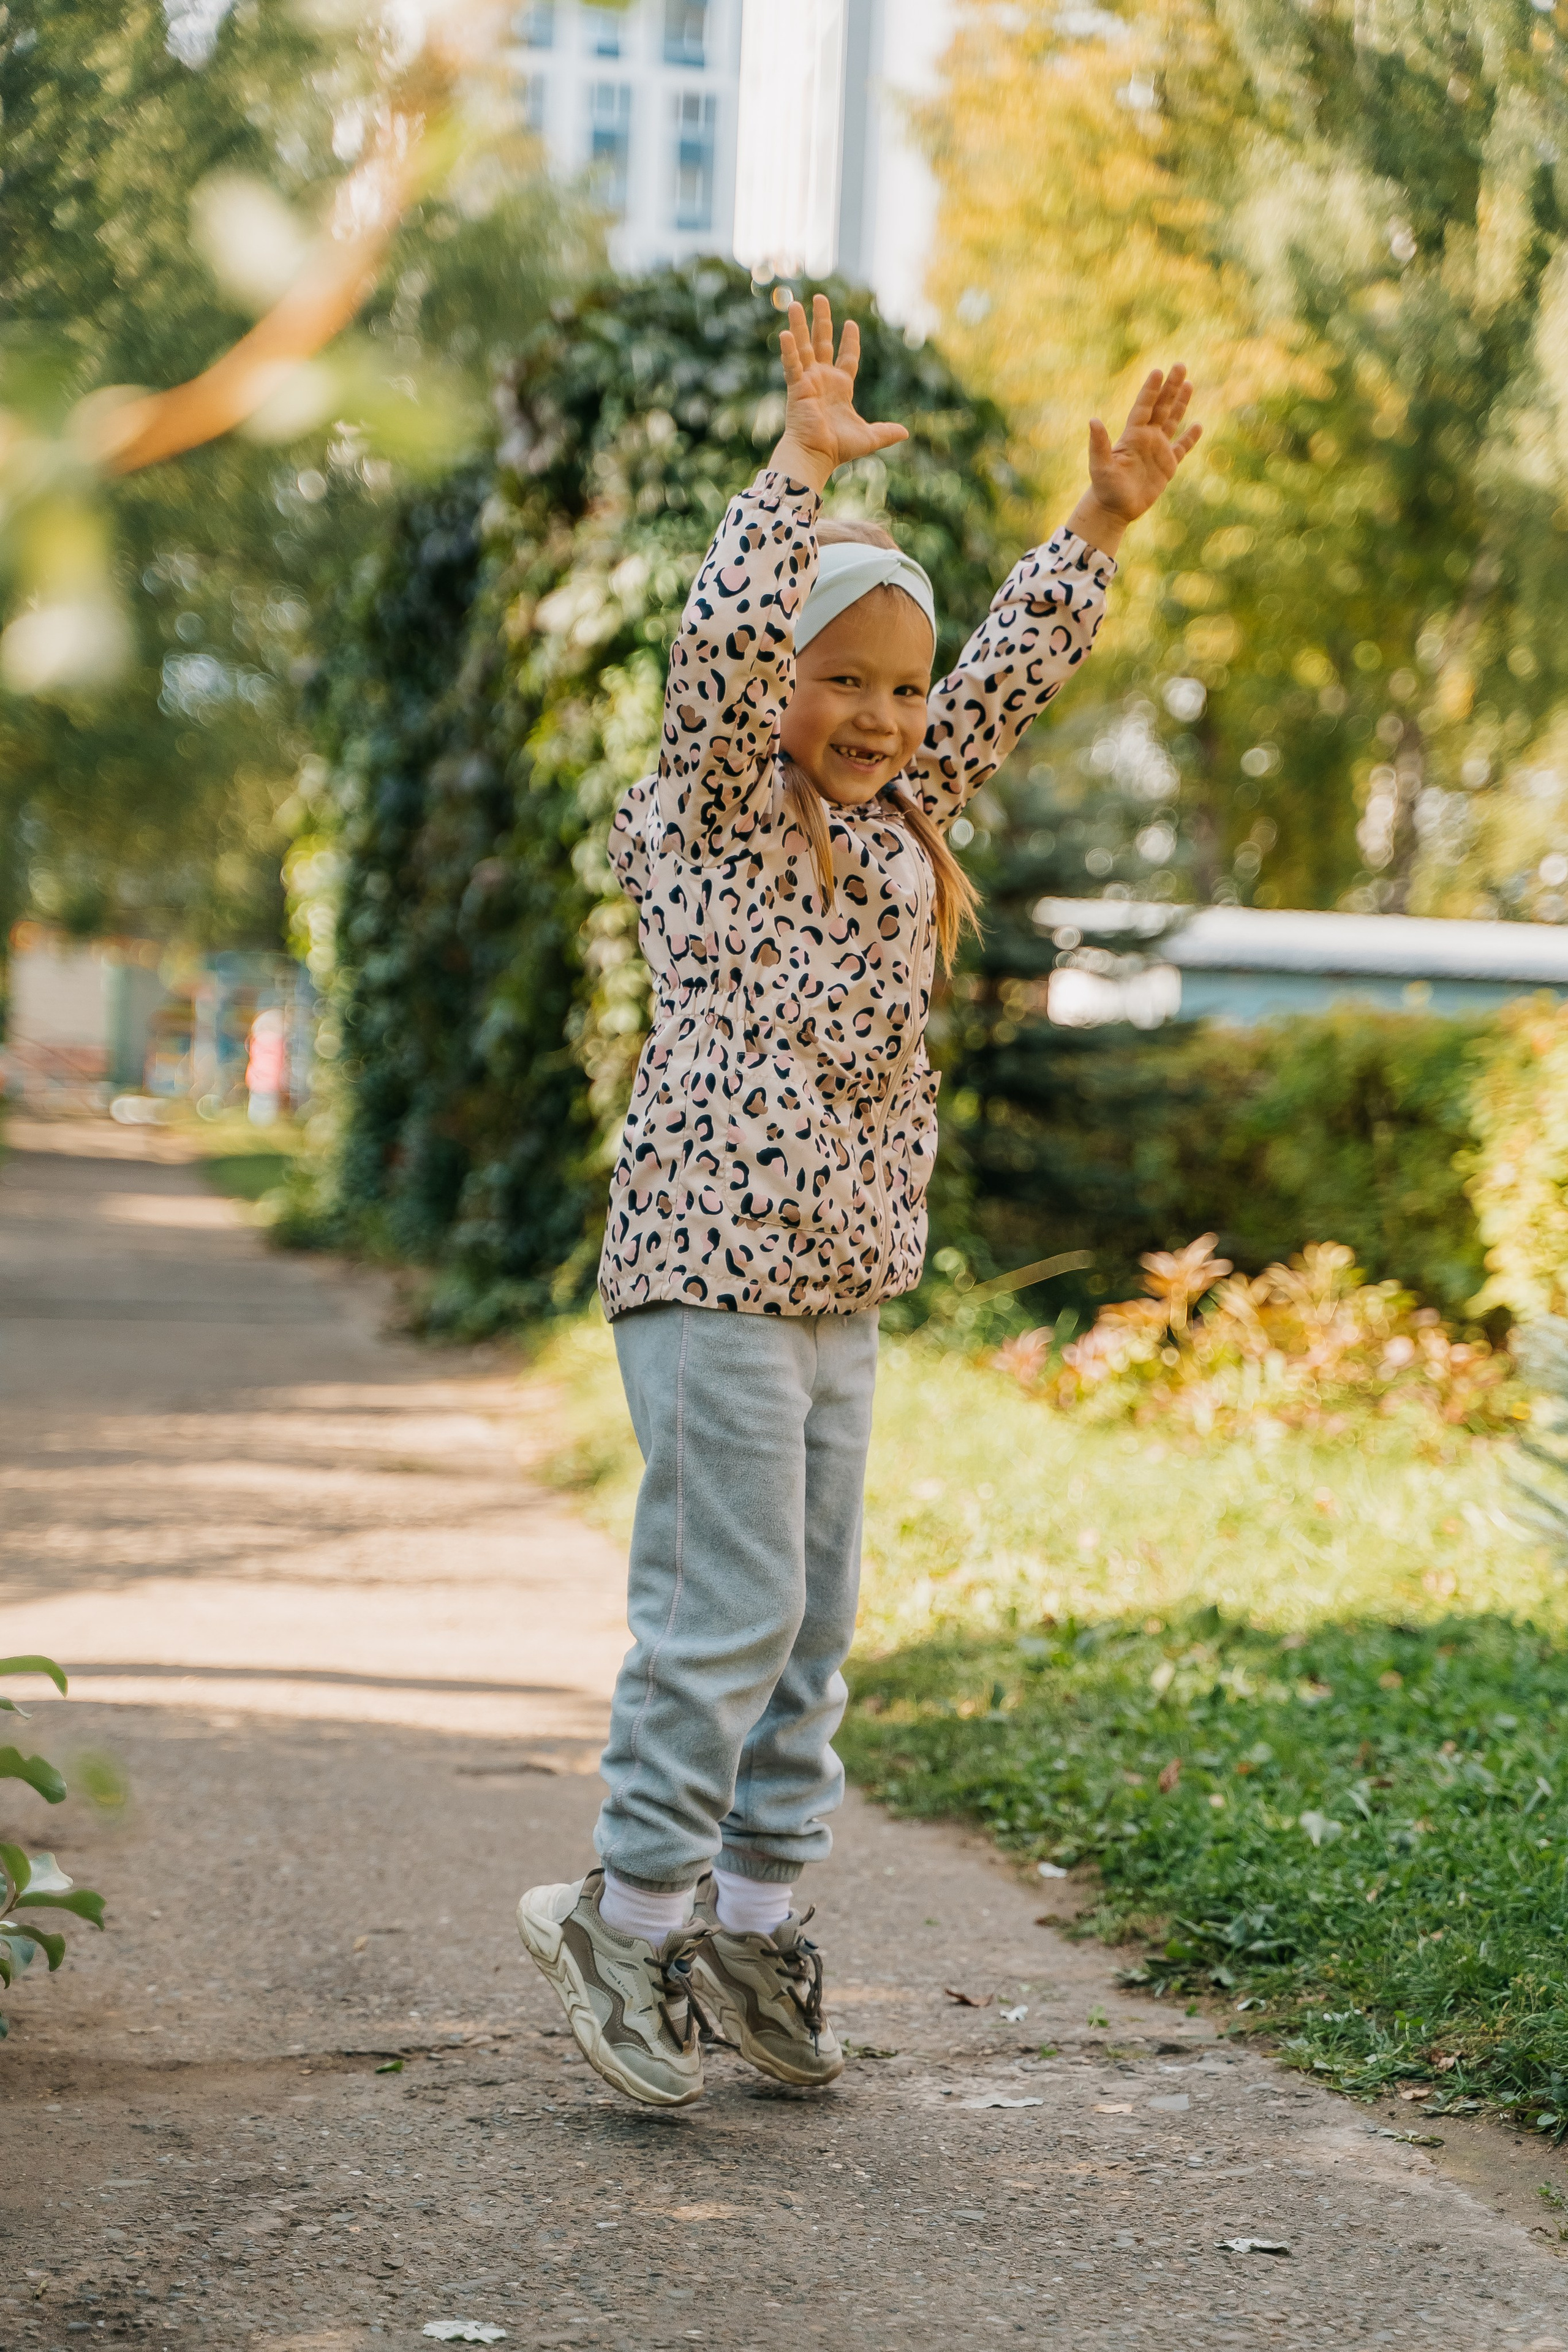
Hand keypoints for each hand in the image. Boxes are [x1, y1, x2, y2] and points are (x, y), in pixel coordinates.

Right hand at [771, 293, 908, 493]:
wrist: (816, 456)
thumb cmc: (838, 448)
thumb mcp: (868, 438)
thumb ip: (885, 432)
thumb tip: (905, 433)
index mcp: (840, 387)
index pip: (846, 357)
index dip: (849, 341)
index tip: (850, 324)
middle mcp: (822, 380)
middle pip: (821, 343)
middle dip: (821, 320)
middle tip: (820, 298)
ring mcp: (808, 381)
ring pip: (803, 347)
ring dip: (799, 326)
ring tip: (794, 304)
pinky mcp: (796, 388)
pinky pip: (791, 366)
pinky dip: (788, 351)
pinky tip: (785, 334)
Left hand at [1068, 365, 1201, 557]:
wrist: (1114, 509)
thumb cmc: (1104, 488)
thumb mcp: (1100, 466)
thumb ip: (1099, 444)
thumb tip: (1092, 420)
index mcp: (1132, 435)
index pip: (1144, 406)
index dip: (1151, 390)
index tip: (1158, 371)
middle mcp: (1146, 438)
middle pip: (1162, 407)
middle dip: (1171, 387)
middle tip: (1180, 365)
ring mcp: (1158, 450)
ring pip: (1172, 421)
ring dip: (1180, 403)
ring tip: (1188, 383)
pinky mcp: (1167, 466)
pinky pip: (1181, 448)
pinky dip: (1190, 438)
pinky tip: (1197, 425)